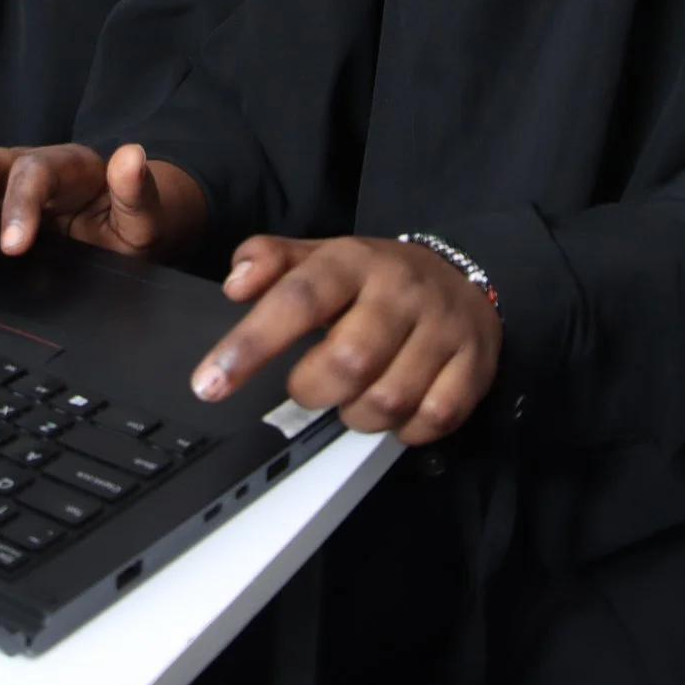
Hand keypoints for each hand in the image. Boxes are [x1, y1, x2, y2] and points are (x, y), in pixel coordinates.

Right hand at [0, 139, 203, 265]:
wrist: (129, 227)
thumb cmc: (135, 224)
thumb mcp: (149, 218)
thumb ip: (139, 193)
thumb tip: (132, 156)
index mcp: (71, 166)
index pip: (35, 171)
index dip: (19, 204)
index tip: (13, 247)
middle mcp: (30, 163)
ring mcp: (2, 176)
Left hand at [192, 236, 500, 446]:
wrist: (465, 273)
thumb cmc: (377, 278)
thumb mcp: (321, 256)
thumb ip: (271, 261)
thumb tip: (236, 283)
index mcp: (353, 261)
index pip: (297, 299)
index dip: (251, 344)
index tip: (210, 383)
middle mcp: (400, 291)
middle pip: (347, 361)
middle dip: (314, 389)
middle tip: (310, 386)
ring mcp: (442, 328)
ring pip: (389, 399)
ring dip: (358, 414)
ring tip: (354, 396)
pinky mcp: (474, 364)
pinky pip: (434, 418)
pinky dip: (405, 429)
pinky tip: (396, 409)